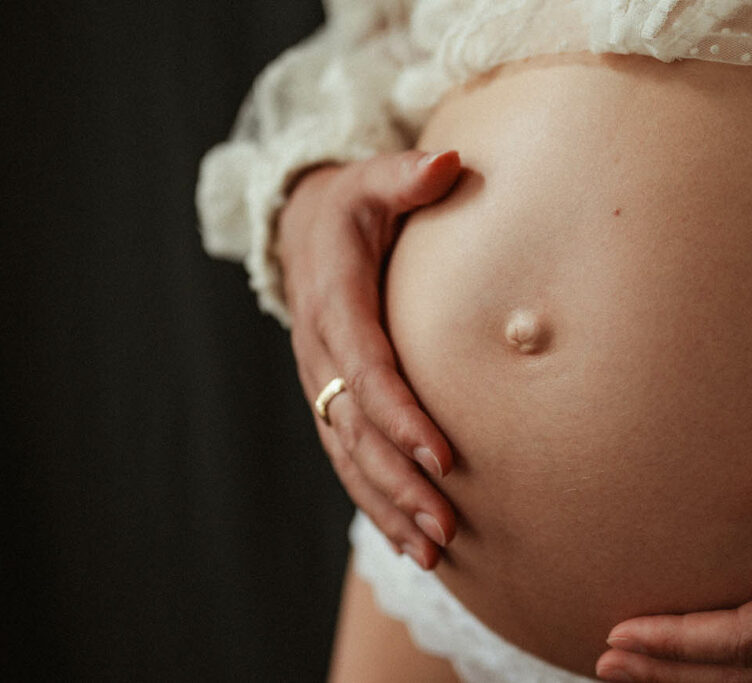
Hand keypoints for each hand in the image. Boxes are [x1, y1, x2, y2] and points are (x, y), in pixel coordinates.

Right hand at [275, 150, 462, 569]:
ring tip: (433, 553)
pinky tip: (409, 539)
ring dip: (389, 507)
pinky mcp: (331, 400)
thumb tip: (448, 162)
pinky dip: (377, 500)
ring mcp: (320, 383)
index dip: (401, 415)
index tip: (444, 455)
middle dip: (400, 483)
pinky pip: (349, 458)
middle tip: (446, 528)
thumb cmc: (352, 206)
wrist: (303, 230)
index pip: (366, 369)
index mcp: (333, 302)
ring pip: (350, 457)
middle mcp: (319, 353)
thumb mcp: (372, 179)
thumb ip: (406, 175)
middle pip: (357, 430)